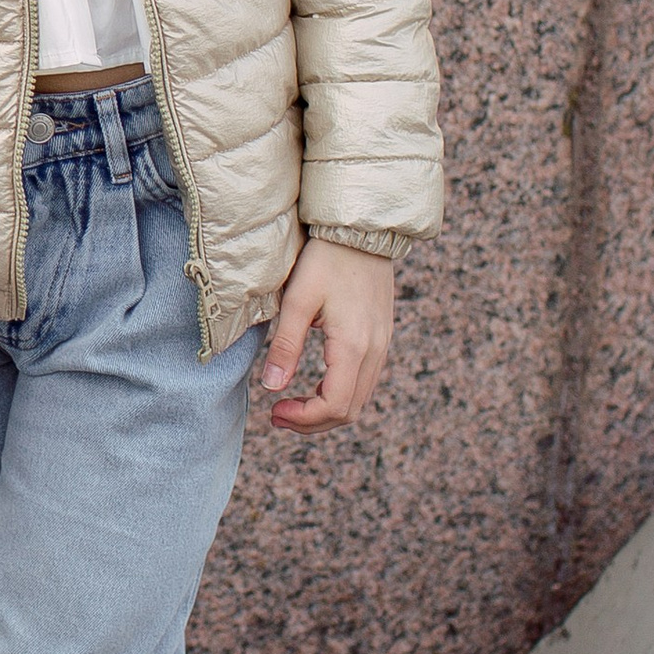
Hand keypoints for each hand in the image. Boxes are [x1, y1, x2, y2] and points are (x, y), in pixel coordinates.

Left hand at [259, 238, 393, 432]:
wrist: (362, 232)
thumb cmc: (326, 260)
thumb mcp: (298, 300)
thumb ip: (286, 345)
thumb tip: (271, 387)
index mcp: (354, 346)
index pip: (334, 406)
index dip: (303, 418)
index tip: (275, 410)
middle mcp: (375, 352)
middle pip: (349, 411)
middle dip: (312, 421)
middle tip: (278, 415)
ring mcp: (382, 346)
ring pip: (359, 399)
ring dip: (326, 410)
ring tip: (292, 405)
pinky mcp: (382, 338)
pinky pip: (365, 382)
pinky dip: (340, 394)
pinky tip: (316, 386)